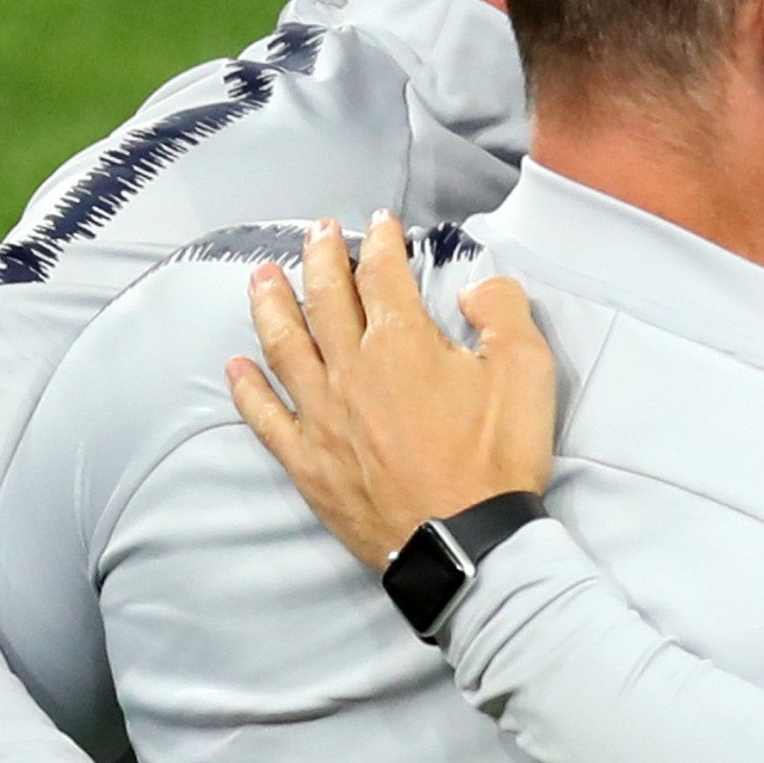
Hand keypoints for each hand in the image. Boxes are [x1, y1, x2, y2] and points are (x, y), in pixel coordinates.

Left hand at [227, 212, 558, 567]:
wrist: (466, 542)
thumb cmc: (497, 456)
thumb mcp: (527, 369)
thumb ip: (502, 310)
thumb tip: (477, 286)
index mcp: (401, 343)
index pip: (382, 275)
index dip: (382, 242)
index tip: (381, 221)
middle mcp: (351, 371)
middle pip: (326, 299)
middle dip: (320, 258)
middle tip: (315, 231)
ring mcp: (323, 417)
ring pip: (285, 347)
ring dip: (271, 306)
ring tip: (261, 277)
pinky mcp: (310, 462)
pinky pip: (267, 417)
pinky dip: (248, 388)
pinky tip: (236, 367)